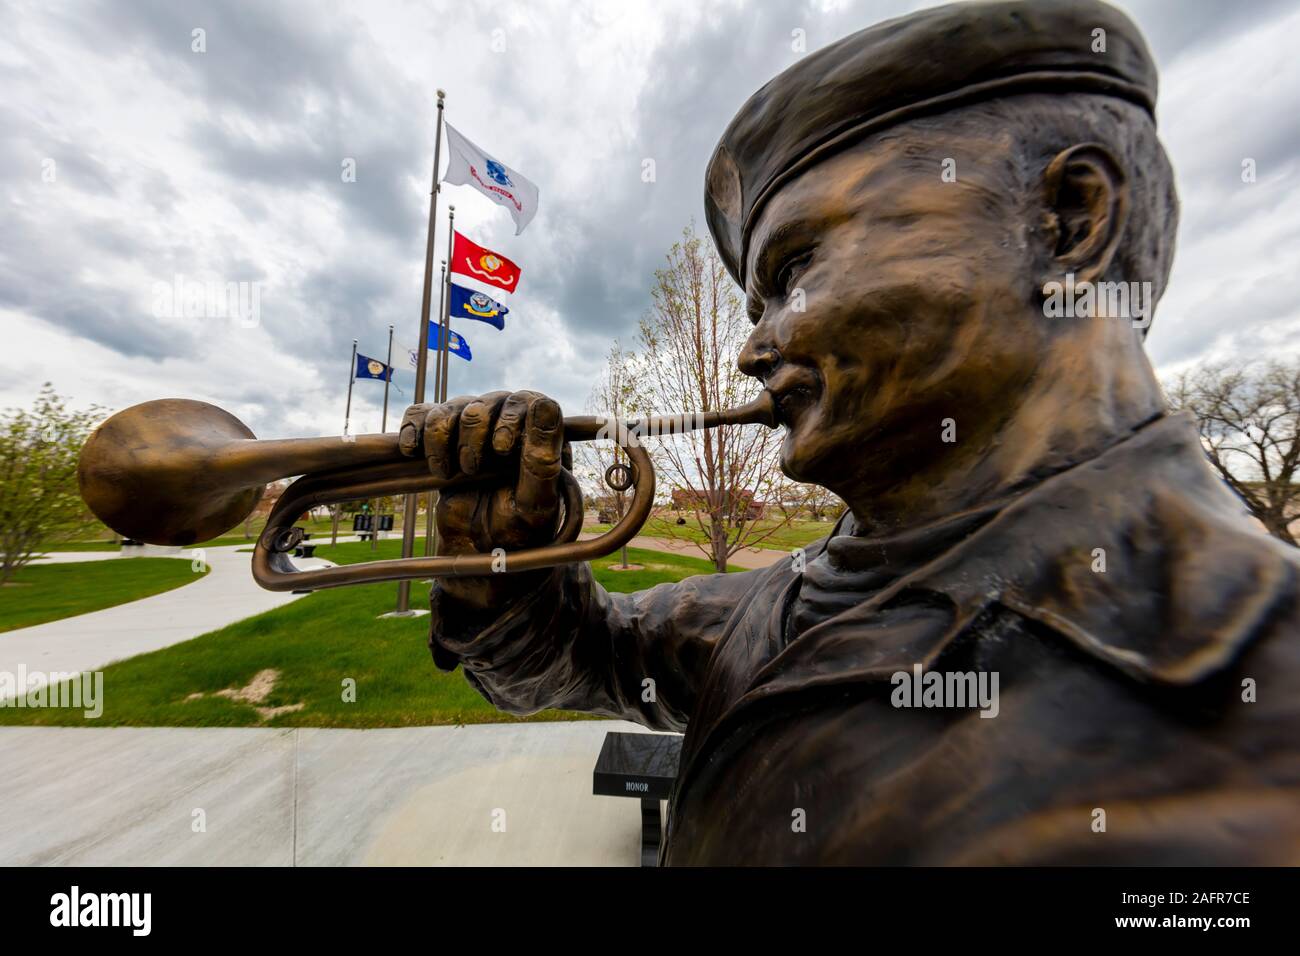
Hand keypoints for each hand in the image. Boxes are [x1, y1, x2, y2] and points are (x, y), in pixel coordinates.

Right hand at [398, 390, 569, 609]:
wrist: (478, 553)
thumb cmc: (517, 532)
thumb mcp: (535, 501)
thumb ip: (543, 457)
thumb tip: (547, 404)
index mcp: (540, 437)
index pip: (528, 401)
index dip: (510, 419)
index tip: (500, 450)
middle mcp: (508, 425)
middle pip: (486, 402)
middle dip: (472, 435)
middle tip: (472, 470)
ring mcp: (473, 430)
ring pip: (451, 406)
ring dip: (441, 437)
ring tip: (444, 472)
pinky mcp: (443, 439)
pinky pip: (422, 415)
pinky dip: (413, 429)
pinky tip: (412, 452)